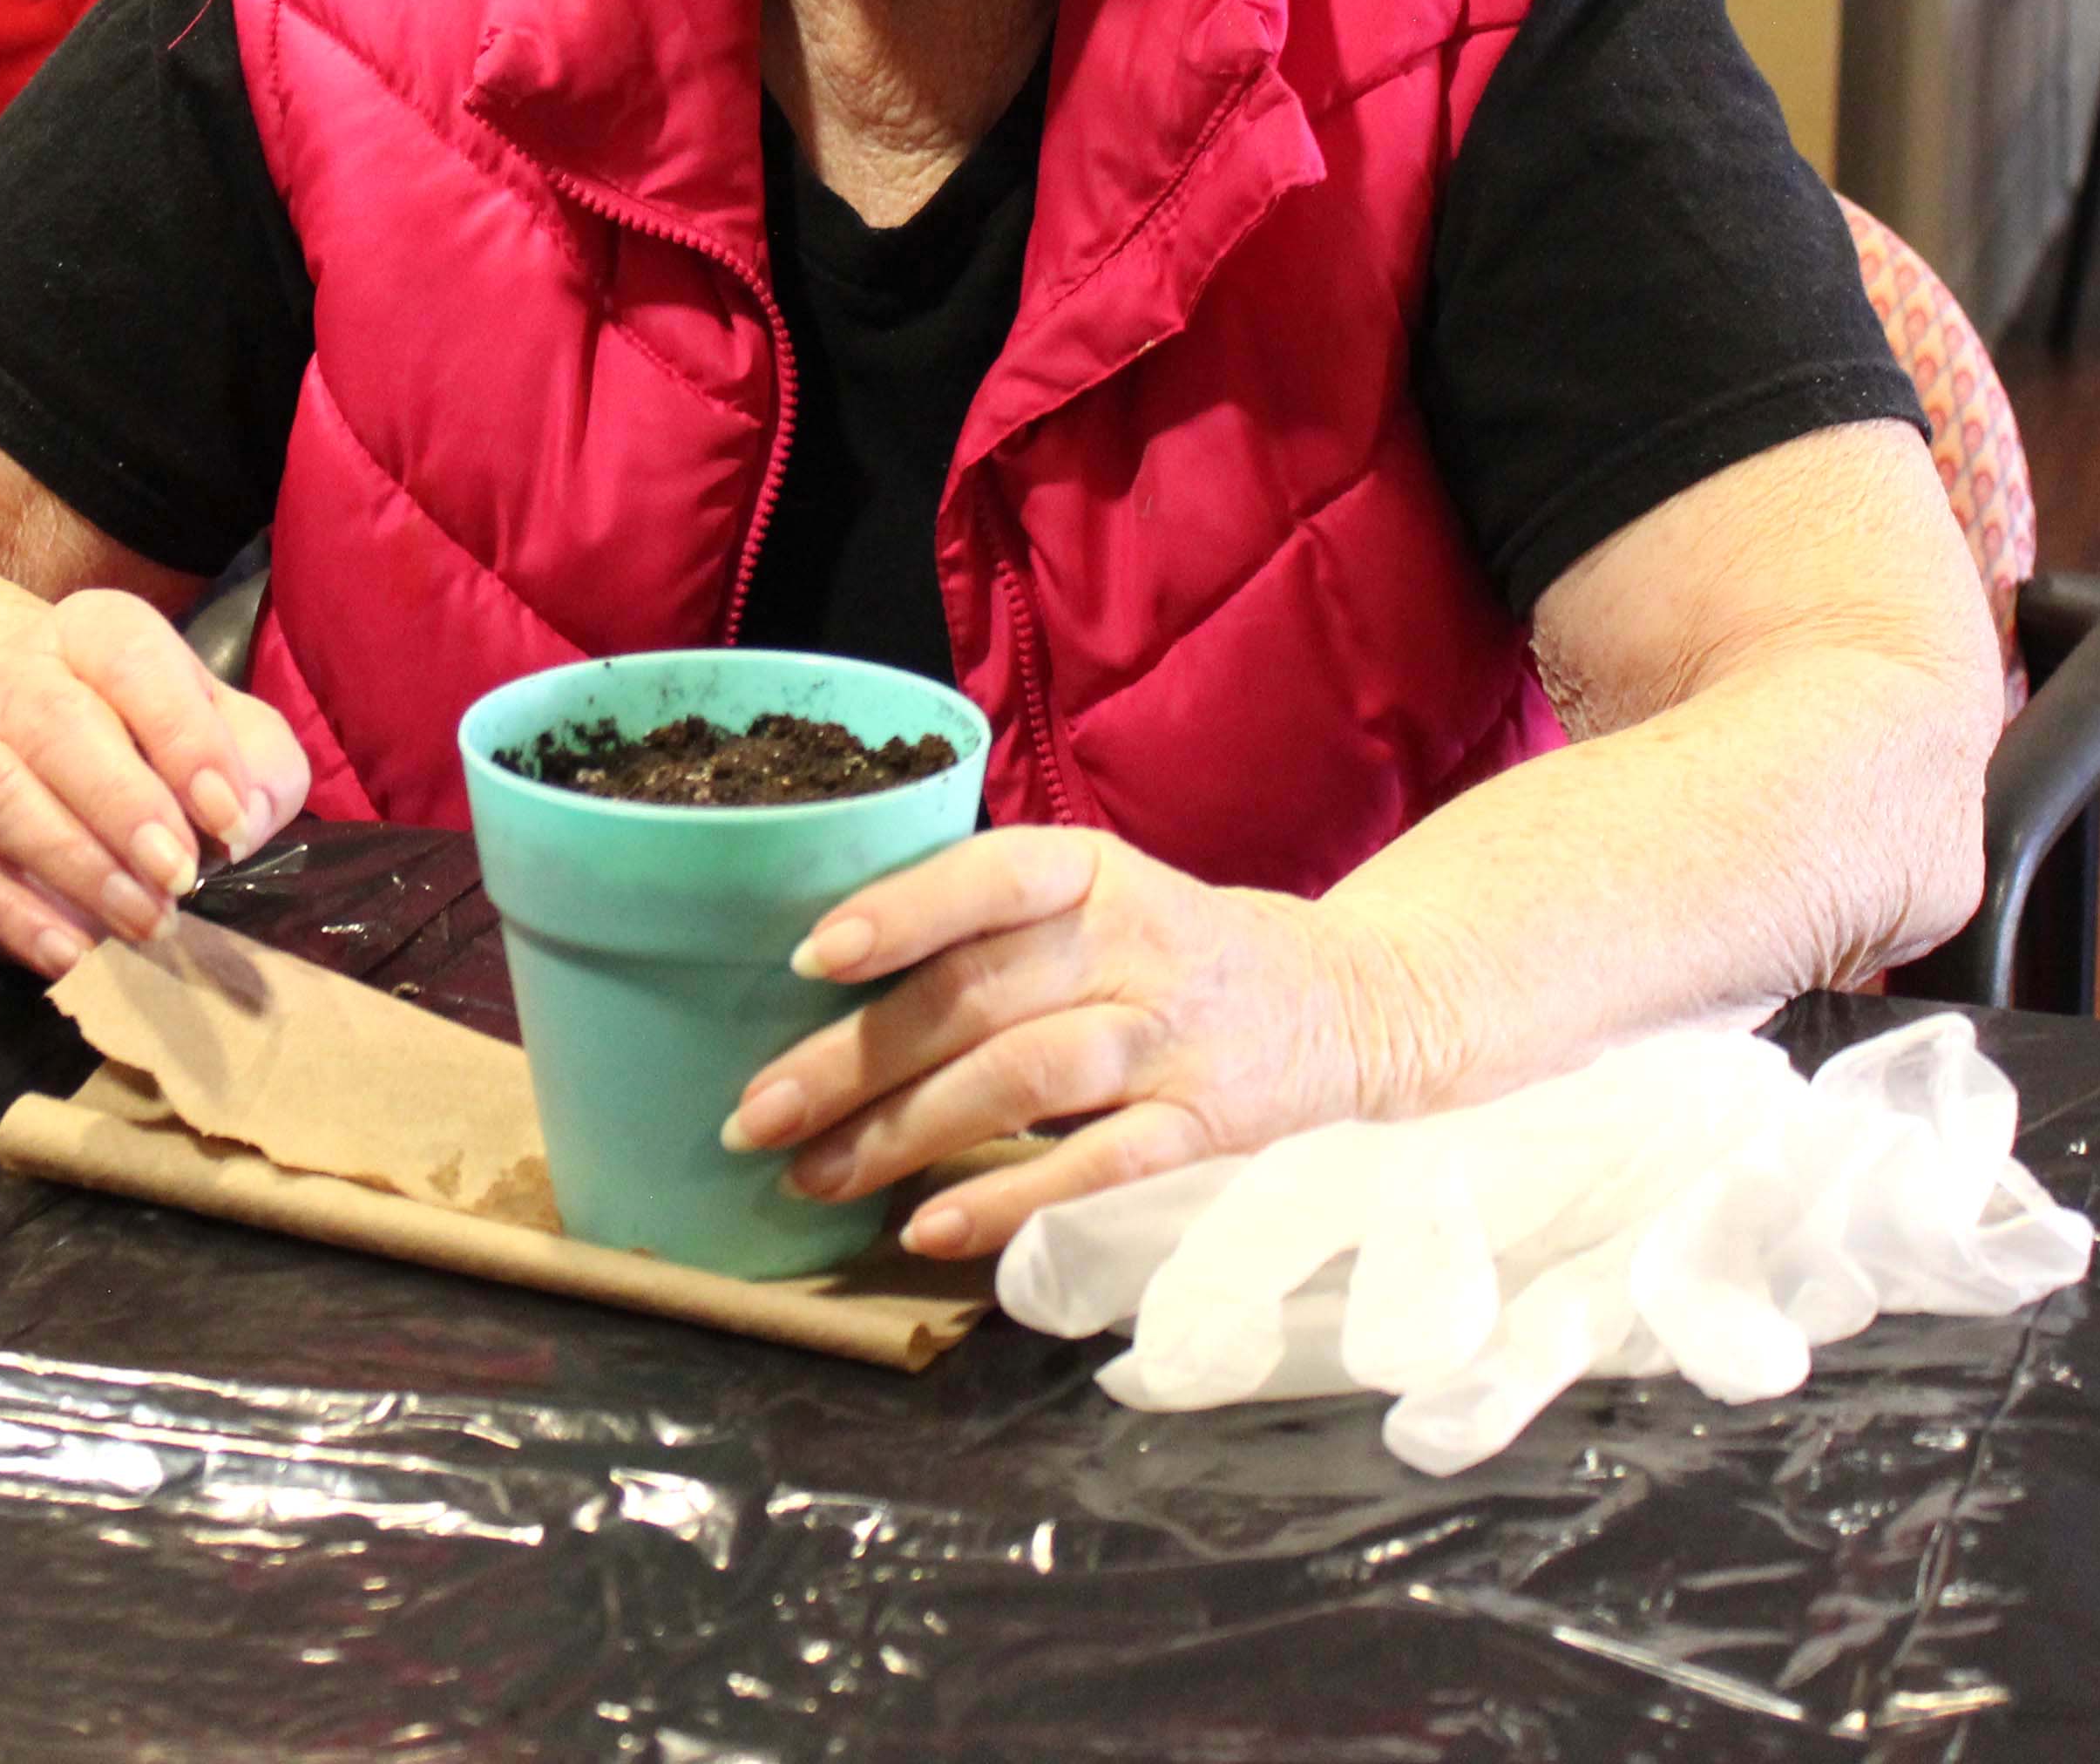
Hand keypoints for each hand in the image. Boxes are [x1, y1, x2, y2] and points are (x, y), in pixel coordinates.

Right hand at [0, 589, 309, 974]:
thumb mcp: (219, 730)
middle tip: (179, 876)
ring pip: (0, 796)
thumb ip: (257, 761)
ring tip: (145, 921)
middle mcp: (15, 679)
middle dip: (126, 807)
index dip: (185, 739)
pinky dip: (11, 915)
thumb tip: (249, 815)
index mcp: (94, 634)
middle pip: (58, 727)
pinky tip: (69, 953)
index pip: (133, 662)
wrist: (18, 748)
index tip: (229, 818)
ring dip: (77, 867)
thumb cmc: (146, 741)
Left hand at [717, 828, 1400, 1259]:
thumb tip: (820, 988)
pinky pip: (1098, 1166)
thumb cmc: (1167, 950)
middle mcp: (1131, 944)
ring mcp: (1171, 1037)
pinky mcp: (1205, 1125)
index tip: (809, 958)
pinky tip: (929, 1228)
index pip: (989, 877)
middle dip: (854, 1059)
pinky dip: (1010, 1199)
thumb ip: (988, 928)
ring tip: (813, 1177)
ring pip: (1023, 1079)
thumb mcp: (1093, 900)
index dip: (901, 913)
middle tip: (756, 1116)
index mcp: (1089, 872)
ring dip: (906, 1134)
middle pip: (978, 996)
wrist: (1344, 1002)